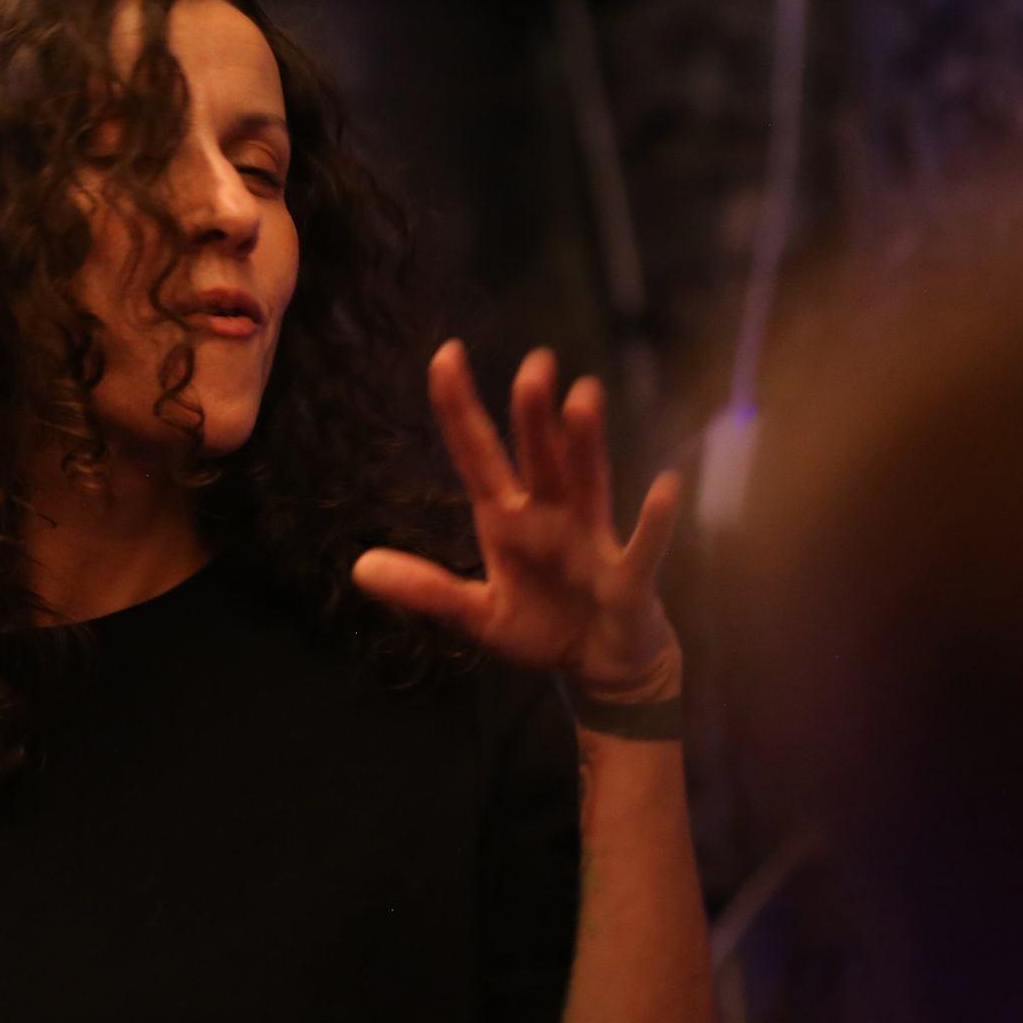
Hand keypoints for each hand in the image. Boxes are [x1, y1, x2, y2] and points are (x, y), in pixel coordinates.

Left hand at [354, 342, 681, 695]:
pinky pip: (642, 546)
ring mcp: (591, 541)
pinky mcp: (629, 577)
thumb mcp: (475, 615)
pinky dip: (655, 521)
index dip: (460, 408)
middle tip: (534, 363)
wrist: (601, 667)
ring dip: (585, 444)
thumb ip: (425, 589)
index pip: (477, 454)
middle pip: (539, 456)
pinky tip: (664, 487)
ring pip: (588, 482)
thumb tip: (359, 567)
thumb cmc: (541, 629)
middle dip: (534, 413)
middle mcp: (550, 516)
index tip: (445, 354)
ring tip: (583, 397)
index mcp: (507, 520)